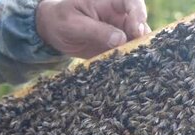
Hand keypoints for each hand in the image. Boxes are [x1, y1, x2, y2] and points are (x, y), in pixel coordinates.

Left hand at [36, 0, 150, 58]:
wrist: (53, 31)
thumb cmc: (61, 19)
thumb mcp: (74, 23)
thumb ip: (96, 30)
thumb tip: (120, 39)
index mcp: (108, 2)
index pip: (131, 2)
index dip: (138, 13)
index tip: (137, 28)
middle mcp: (118, 16)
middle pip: (139, 23)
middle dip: (142, 37)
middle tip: (138, 50)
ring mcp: (118, 32)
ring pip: (136, 40)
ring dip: (137, 50)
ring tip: (134, 62)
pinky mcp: (115, 48)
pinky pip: (125, 54)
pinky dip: (127, 61)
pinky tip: (126, 69)